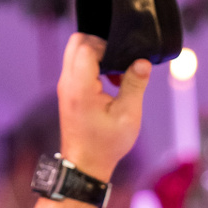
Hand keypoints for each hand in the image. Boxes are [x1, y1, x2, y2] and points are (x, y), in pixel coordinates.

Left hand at [56, 34, 151, 183]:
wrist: (85, 165)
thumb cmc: (106, 144)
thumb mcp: (128, 115)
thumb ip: (135, 85)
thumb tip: (143, 61)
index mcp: (80, 87)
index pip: (86, 47)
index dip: (107, 47)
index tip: (123, 62)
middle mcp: (67, 83)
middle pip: (77, 42)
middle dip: (100, 45)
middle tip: (118, 63)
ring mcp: (65, 86)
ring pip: (75, 52)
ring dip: (97, 56)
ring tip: (116, 76)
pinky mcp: (67, 91)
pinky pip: (77, 65)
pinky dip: (92, 66)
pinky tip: (109, 83)